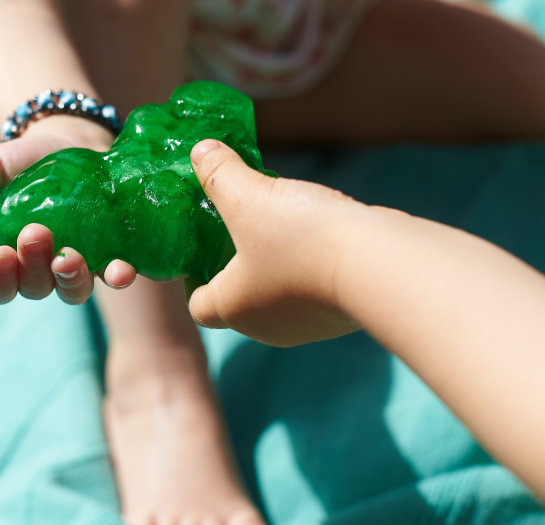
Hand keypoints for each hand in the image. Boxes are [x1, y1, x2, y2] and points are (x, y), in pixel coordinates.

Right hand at [0, 116, 135, 304]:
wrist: (73, 141)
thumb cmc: (24, 164)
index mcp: (7, 257)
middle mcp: (42, 269)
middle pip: (34, 287)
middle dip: (33, 267)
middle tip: (34, 234)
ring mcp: (79, 263)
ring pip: (72, 289)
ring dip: (70, 277)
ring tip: (68, 257)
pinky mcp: (111, 252)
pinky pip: (114, 275)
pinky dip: (118, 276)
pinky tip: (122, 270)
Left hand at [186, 139, 363, 346]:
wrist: (378, 265)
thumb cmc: (299, 239)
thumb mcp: (247, 196)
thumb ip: (219, 172)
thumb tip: (200, 151)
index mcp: (232, 308)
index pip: (198, 305)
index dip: (193, 278)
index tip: (201, 248)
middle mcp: (265, 326)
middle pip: (238, 297)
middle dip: (235, 262)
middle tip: (238, 223)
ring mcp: (306, 325)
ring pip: (277, 291)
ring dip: (274, 261)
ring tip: (279, 220)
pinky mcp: (338, 315)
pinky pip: (311, 288)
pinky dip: (307, 265)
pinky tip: (317, 233)